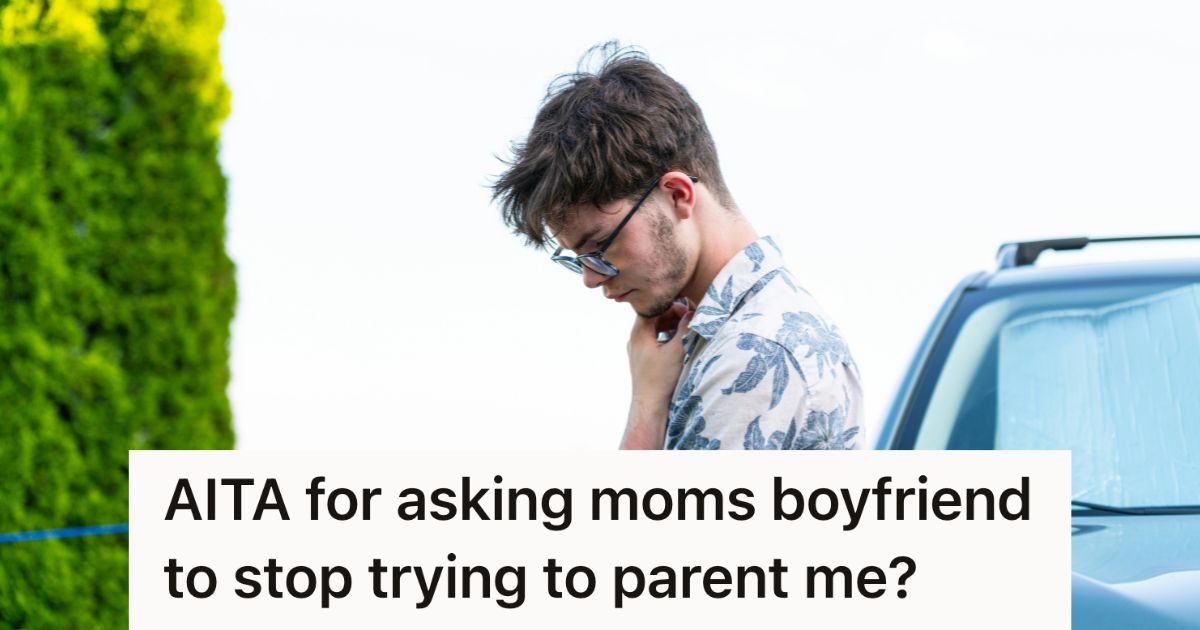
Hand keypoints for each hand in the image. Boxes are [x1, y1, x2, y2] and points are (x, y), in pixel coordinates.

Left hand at [621, 300, 693, 448]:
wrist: (650, 404)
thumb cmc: (660, 378)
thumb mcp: (677, 350)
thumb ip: (685, 328)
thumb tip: (692, 312)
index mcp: (639, 333)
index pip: (654, 308)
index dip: (672, 306)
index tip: (687, 310)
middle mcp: (635, 339)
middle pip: (654, 317)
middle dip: (672, 315)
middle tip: (689, 317)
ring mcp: (638, 349)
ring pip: (655, 329)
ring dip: (670, 326)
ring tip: (686, 328)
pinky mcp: (643, 358)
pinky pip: (655, 340)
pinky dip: (666, 336)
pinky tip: (679, 341)